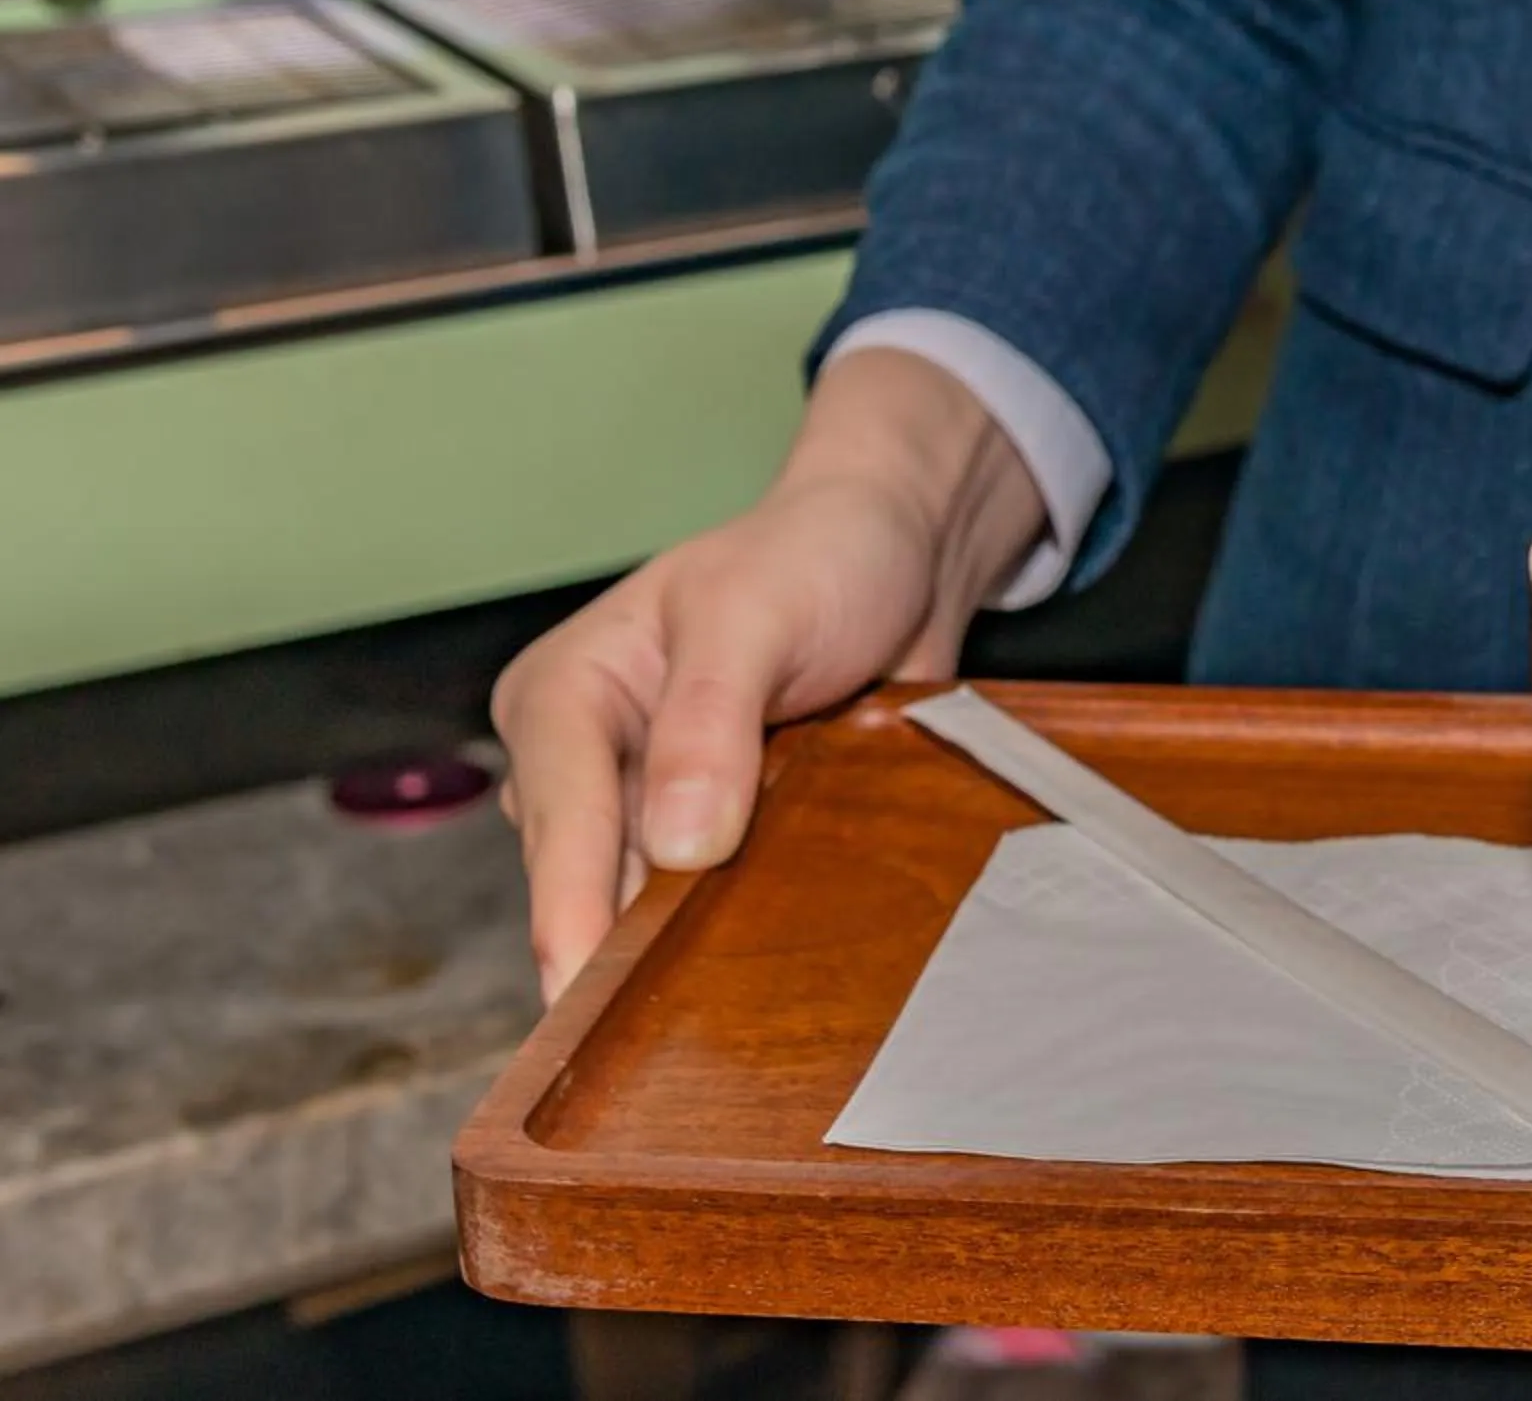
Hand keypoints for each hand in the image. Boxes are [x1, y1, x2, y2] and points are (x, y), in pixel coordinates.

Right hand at [492, 349, 1045, 1000]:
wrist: (900, 553)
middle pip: (590, 883)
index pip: (561, 822)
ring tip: (724, 1020)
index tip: (585, 1006)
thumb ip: (709, 720)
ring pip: (646, 909)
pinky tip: (763, 982)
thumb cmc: (818, 558)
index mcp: (563, 694)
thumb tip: (677, 844)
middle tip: (664, 1048)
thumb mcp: (759, 616)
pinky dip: (731, 939)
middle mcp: (588, 759)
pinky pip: (706, 905)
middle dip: (625, 954)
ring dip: (684, 956)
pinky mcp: (713, 834)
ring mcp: (649, 804)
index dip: (574, 916)